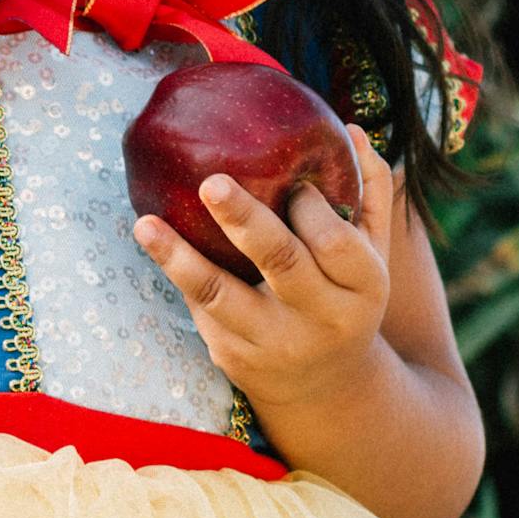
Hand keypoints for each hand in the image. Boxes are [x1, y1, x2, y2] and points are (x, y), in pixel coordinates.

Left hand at [132, 126, 396, 415]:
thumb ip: (369, 193)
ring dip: (178, 257)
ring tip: (146, 224)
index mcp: (363, 288)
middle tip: (211, 182)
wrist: (327, 386)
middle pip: (280, 262)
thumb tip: (352, 131)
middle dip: (244, 220)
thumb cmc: (345, 297)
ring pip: (221, 294)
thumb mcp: (373, 254)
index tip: (291, 181)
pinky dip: (176, 273)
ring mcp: (274, 343)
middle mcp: (321, 320)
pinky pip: (201, 310)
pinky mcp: (234, 358)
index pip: (334, 241)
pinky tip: (153, 239)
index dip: (310, 207)